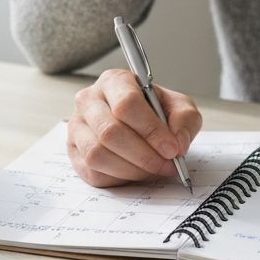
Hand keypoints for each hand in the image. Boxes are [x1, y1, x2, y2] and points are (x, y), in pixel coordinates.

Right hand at [67, 69, 202, 187]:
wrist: (141, 126)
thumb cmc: (156, 113)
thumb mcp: (179, 109)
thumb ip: (185, 120)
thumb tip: (177, 143)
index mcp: (114, 81)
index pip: (127, 104)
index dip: (151, 130)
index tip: (171, 148)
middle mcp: (89, 100)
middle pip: (110, 132)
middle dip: (144, 155)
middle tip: (166, 165)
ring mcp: (77, 127)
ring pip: (98, 154)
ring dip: (131, 169)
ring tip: (152, 169)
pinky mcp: (74, 152)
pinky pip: (92, 172)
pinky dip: (119, 178)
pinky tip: (135, 171)